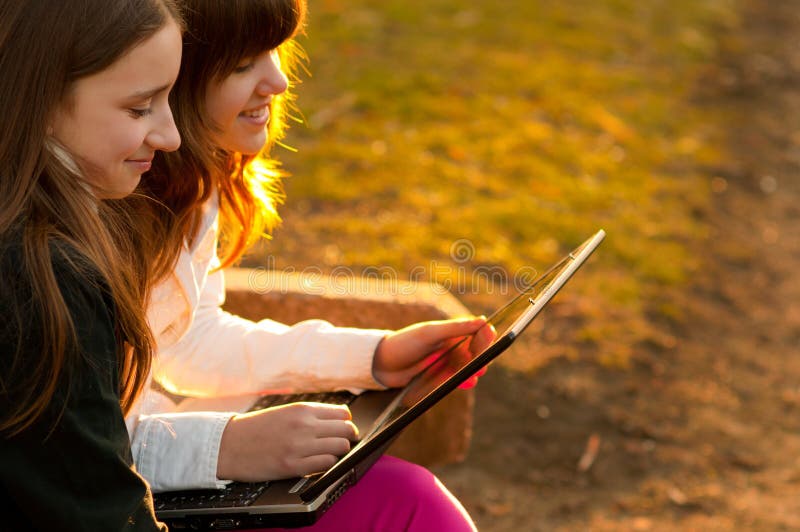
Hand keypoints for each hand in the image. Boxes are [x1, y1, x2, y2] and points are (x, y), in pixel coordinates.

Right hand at [216, 402, 357, 481]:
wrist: (229, 444)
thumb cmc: (257, 428)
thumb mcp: (286, 411)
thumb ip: (311, 414)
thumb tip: (341, 417)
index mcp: (302, 409)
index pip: (343, 414)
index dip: (346, 423)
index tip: (343, 429)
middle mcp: (304, 425)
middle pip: (346, 430)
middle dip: (347, 437)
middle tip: (341, 442)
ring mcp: (299, 446)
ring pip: (340, 447)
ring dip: (338, 451)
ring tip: (328, 453)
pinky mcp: (292, 466)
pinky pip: (326, 464)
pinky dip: (327, 464)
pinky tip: (317, 462)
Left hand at [372, 316, 496, 388]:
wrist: (381, 365)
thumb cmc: (404, 343)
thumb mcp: (430, 334)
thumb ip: (455, 328)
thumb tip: (482, 321)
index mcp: (450, 333)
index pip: (474, 332)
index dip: (484, 335)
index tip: (491, 335)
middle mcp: (451, 347)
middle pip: (474, 352)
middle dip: (481, 356)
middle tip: (484, 361)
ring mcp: (446, 364)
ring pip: (467, 367)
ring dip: (473, 370)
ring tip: (476, 373)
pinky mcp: (440, 379)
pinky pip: (456, 380)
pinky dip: (463, 381)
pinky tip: (468, 382)